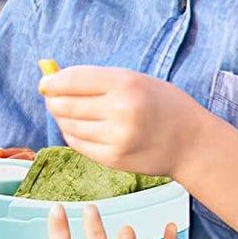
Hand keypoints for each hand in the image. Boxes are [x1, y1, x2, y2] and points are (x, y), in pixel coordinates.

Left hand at [39, 65, 206, 178]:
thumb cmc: (162, 105)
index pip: (71, 80)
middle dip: (53, 101)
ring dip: (63, 118)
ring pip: (66, 125)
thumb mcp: (135, 81)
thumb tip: (52, 80)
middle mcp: (120, 110)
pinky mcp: (112, 158)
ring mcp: (115, 137)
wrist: (191, 142)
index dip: (51, 82)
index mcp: (125, 83)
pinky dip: (73, 134)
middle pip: (63, 104)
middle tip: (55, 98)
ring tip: (76, 113)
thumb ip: (96, 79)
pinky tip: (83, 128)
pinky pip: (76, 143)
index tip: (46, 83)